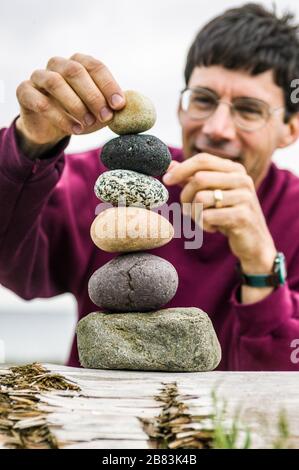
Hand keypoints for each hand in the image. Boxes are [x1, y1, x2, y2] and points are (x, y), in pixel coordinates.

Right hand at [16, 53, 125, 147]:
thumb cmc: (79, 115)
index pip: (95, 66)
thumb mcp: (99, 112)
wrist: (51, 129)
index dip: (108, 84)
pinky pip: (41, 102)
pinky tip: (74, 130)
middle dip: (93, 95)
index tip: (119, 104)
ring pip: (55, 82)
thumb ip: (114, 107)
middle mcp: (58, 65)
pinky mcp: (25, 92)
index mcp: (78, 63)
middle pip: (75, 71)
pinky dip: (59, 117)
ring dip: (76, 105)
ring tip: (88, 124)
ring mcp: (39, 76)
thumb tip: (133, 105)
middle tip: (106, 117)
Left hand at [163, 153, 276, 275]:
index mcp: (234, 169)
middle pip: (199, 178)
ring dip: (194, 213)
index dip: (181, 169)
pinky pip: (208, 217)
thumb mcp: (211, 194)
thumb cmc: (228, 214)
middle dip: (185, 196)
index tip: (166, 179)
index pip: (202, 160)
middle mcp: (242, 179)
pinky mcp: (242, 216)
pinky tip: (213, 228)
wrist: (254, 241)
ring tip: (203, 219)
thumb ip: (192, 179)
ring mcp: (244, 197)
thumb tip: (170, 165)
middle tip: (187, 209)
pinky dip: (204, 225)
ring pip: (201, 199)